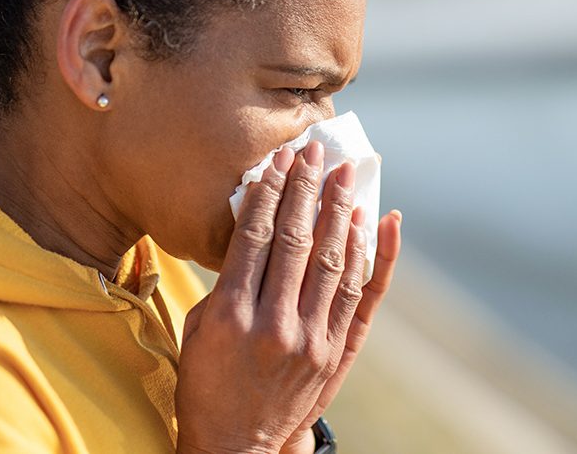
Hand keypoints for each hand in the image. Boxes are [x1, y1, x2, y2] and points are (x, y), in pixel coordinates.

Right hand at [174, 140, 401, 453]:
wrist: (237, 447)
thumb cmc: (207, 385)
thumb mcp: (198, 331)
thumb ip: (225, 283)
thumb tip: (254, 231)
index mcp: (230, 316)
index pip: (254, 237)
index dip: (269, 193)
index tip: (279, 162)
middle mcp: (274, 325)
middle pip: (296, 240)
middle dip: (306, 190)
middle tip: (315, 153)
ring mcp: (311, 340)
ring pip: (334, 262)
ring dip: (340, 212)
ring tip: (346, 175)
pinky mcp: (335, 353)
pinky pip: (360, 295)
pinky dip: (373, 256)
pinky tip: (378, 223)